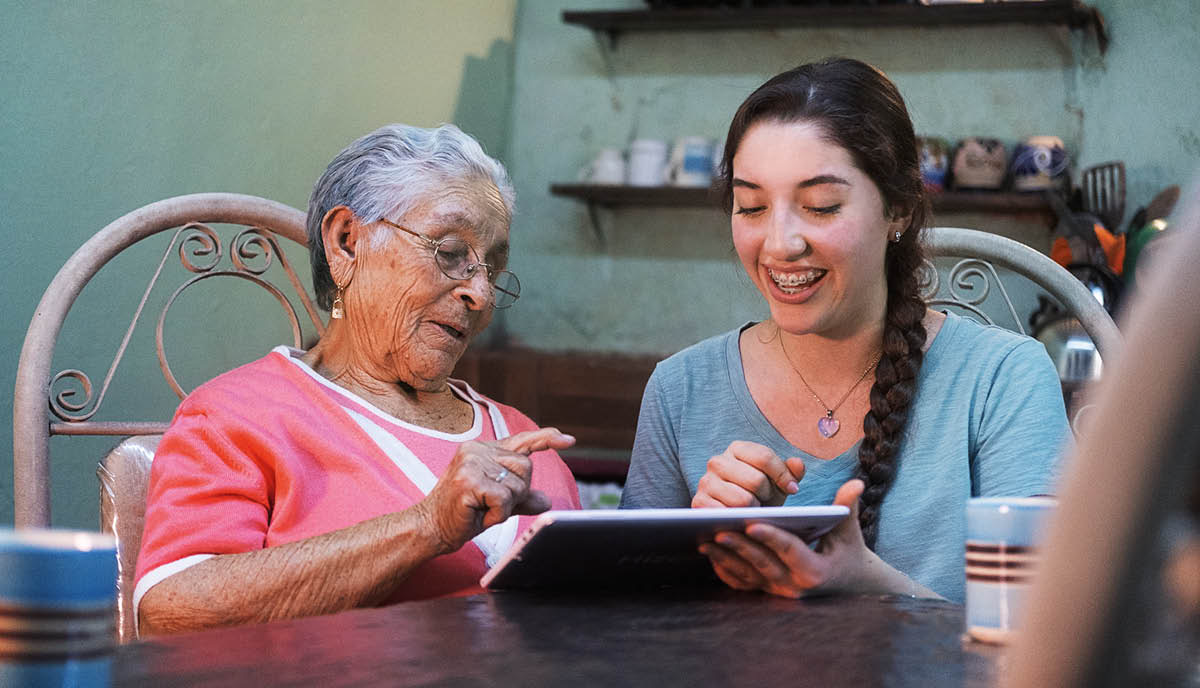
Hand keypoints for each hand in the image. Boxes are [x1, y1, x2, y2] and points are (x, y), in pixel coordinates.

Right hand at [416, 427, 574, 553]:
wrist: (431, 528)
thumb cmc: (463, 514)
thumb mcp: (497, 502)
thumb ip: (521, 497)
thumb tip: (546, 501)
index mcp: (484, 450)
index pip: (521, 441)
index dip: (546, 439)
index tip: (568, 440)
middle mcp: (477, 450)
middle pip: (525, 468)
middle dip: (517, 492)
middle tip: (490, 503)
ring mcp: (471, 463)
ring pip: (516, 486)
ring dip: (505, 506)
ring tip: (481, 509)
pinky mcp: (469, 481)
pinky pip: (504, 500)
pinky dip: (497, 514)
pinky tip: (478, 515)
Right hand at [691, 441, 804, 507]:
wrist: (735, 514)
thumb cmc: (760, 494)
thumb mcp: (777, 482)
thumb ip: (791, 471)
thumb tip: (797, 464)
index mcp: (736, 449)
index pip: (764, 457)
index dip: (783, 476)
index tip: (793, 489)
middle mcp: (717, 461)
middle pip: (756, 480)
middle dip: (767, 495)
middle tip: (766, 500)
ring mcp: (705, 482)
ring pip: (743, 500)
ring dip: (754, 509)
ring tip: (753, 509)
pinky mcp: (699, 503)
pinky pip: (727, 514)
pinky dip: (739, 520)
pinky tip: (740, 518)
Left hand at [698, 479, 876, 597]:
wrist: (846, 584)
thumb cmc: (846, 551)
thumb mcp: (848, 531)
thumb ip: (847, 507)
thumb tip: (856, 483)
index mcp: (815, 570)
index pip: (789, 551)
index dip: (770, 537)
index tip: (751, 523)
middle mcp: (794, 585)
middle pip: (762, 564)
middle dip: (740, 547)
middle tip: (718, 530)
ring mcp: (778, 592)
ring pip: (748, 576)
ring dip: (726, 559)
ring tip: (705, 541)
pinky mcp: (767, 593)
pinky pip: (742, 584)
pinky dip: (725, 570)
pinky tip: (710, 554)